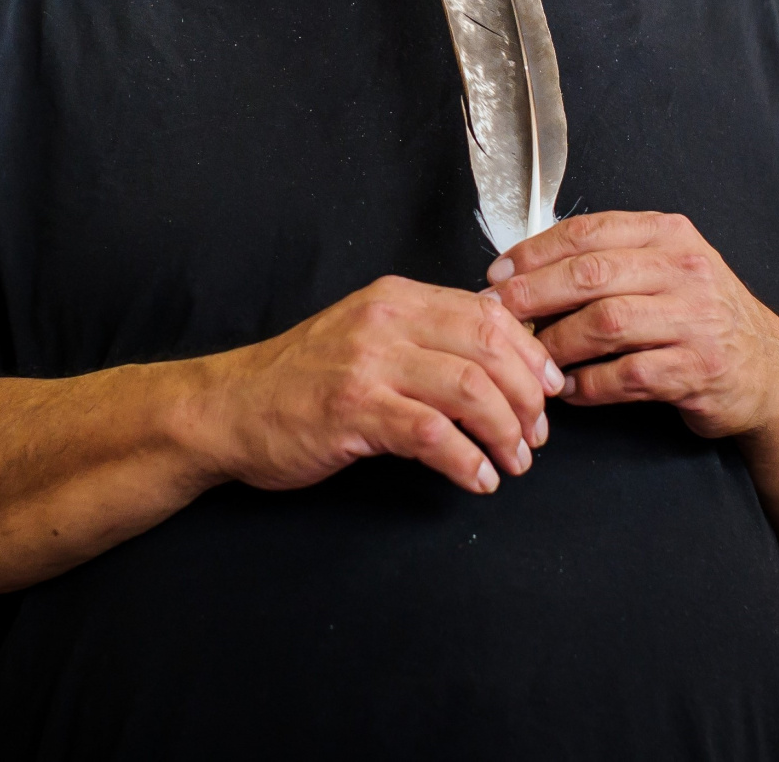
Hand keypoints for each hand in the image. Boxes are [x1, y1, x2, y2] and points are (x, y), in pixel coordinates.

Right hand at [200, 276, 566, 495]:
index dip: (531, 356)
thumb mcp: (367, 337)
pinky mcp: (354, 410)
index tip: (549, 390)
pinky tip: (477, 479)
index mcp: (396, 298)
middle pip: (489, 349)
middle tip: (537, 435)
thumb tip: (499, 349)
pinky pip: (433, 435)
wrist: (229, 408)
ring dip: (505, 433)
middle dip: (527, 397)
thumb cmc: (301, 381)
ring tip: (513, 462)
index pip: (489, 315)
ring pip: (470, 389)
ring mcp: (368, 364)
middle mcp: (386, 321)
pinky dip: (467, 461)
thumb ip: (425, 336)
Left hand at [485, 211, 778, 439]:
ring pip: (604, 324)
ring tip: (532, 358)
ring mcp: (695, 320)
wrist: (770, 373)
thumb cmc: (701, 318)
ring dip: (557, 343)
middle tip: (497, 314)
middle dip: (533, 294)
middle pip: (590, 274)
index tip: (498, 274)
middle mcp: (685, 270)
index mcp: (668, 235)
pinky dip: (589, 385)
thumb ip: (609, 261)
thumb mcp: (666, 269)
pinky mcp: (698, 369)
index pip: (588, 231)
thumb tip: (525, 271)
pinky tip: (569, 390)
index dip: (534, 252)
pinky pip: (627, 376)